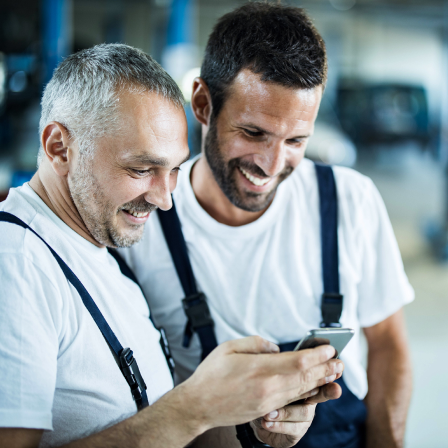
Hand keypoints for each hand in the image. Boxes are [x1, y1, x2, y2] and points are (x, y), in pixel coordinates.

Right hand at [176, 336, 342, 431]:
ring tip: (335, 374)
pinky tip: (316, 388)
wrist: (199, 405)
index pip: (297, 361)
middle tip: (341, 361)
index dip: (317, 355)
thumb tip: (276, 348)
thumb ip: (256, 344)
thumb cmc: (211, 374)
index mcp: (259, 369)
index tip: (329, 348)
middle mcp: (268, 388)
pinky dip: (308, 393)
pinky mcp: (265, 410)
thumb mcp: (229, 348)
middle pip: (304, 378)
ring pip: (301, 391)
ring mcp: (268, 402)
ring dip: (321, 382)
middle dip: (325, 369)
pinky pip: (292, 401)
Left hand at [252, 374, 343, 447]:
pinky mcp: (296, 433)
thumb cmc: (265, 394)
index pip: (317, 375)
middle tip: (336, 389)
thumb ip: (275, 365)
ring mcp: (304, 418)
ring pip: (305, 413)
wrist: (256, 420)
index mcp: (303, 384)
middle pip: (321, 394)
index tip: (338, 368)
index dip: (328, 372)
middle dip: (328, 391)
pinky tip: (266, 422)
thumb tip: (274, 350)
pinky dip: (278, 425)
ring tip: (269, 413)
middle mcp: (308, 400)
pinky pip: (293, 429)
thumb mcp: (270, 378)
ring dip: (285, 412)